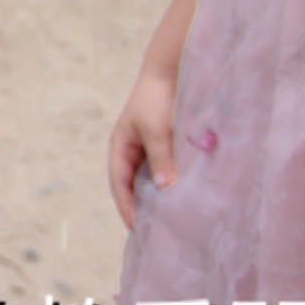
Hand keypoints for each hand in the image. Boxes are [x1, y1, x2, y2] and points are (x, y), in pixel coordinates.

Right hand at [108, 63, 180, 227]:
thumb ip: (160, 158)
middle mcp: (134, 150)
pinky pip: (168, 171)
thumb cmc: (157, 99)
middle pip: (133, 185)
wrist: (171, 72)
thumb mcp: (156, 130)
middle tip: (154, 233)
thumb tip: (164, 190)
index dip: (126, 206)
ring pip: (152, 179)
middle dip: (141, 207)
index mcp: (121, 146)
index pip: (119, 183)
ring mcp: (151, 148)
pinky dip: (173, 185)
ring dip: (159, 197)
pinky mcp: (169, 146)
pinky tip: (185, 196)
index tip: (137, 229)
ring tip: (170, 220)